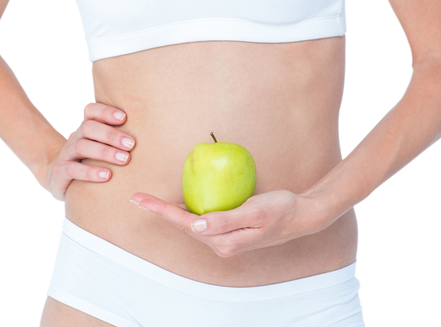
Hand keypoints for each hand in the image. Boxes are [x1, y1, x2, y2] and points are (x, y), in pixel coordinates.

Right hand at [42, 100, 135, 203]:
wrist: (58, 177)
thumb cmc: (93, 160)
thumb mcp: (103, 147)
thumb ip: (122, 138)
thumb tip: (156, 132)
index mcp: (86, 128)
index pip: (91, 110)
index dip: (106, 112)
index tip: (124, 117)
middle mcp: (75, 137)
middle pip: (89, 128)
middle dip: (111, 135)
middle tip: (132, 144)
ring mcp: (66, 154)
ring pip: (81, 147)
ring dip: (105, 152)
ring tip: (125, 159)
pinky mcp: (60, 173)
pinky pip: (72, 169)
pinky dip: (90, 172)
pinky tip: (107, 175)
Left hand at [129, 190, 312, 257]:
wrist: (302, 216)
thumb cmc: (281, 209)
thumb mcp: (255, 211)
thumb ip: (226, 219)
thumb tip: (195, 224)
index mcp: (224, 241)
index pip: (185, 223)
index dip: (161, 210)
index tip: (140, 199)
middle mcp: (221, 244)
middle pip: (183, 226)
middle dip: (160, 212)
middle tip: (138, 197)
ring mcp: (225, 240)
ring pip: (191, 225)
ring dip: (171, 213)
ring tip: (152, 201)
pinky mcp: (229, 233)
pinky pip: (202, 222)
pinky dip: (188, 211)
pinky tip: (182, 202)